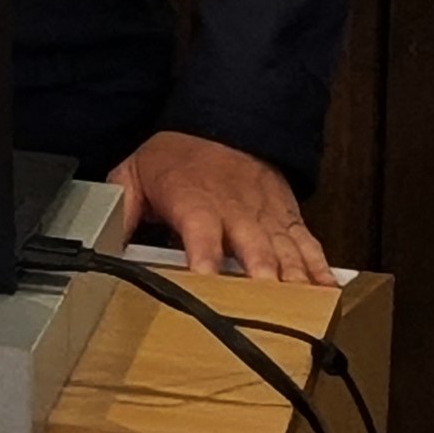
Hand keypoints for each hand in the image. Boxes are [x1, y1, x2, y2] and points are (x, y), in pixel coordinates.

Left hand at [114, 129, 332, 284]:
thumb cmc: (178, 157)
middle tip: (268, 303)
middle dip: (260, 275)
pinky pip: (309, 246)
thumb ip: (123, 207)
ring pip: (286, 251)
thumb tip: (103, 241)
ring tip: (307, 310)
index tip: (206, 280)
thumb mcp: (136, 172)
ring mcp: (266, 217)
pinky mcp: (289, 220)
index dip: (202, 257)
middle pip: (252, 247)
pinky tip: (330, 293)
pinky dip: (321, 269)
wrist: (224, 122)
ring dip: (295, 280)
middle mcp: (235, 212)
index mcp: (194, 202)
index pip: (199, 232)